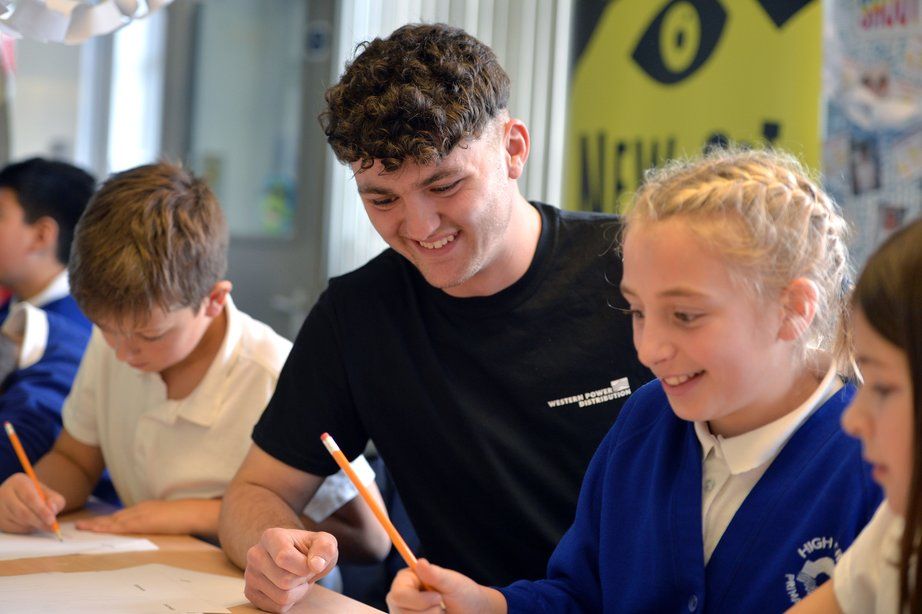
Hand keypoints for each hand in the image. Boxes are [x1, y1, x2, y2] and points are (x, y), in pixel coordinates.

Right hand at [0, 473, 64, 533]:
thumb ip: (55, 500)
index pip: (30, 498)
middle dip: (39, 521)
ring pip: (18, 521)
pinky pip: (14, 528)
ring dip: (34, 525)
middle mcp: (5, 493)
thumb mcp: (47, 492)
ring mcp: (0, 508)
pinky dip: (27, 529)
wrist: (15, 496)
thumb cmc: (34, 494)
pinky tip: (33, 524)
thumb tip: (52, 510)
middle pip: (22, 512)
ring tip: (44, 523)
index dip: (42, 510)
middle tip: (52, 527)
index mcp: (19, 482)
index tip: (52, 520)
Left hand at [75, 499, 214, 534]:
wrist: (194, 512)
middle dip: (96, 521)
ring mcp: (140, 514)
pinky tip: (97, 530)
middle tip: (78, 525)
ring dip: (97, 524)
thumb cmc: (186, 516)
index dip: (106, 520)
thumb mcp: (167, 518)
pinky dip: (107, 527)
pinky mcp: (142, 521)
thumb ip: (156, 521)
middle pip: (114, 516)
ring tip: (81, 527)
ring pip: (113, 520)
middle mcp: (140, 509)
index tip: (93, 523)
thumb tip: (150, 528)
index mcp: (146, 508)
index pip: (121, 515)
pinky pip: (120, 526)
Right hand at [243, 527, 338, 612]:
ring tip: (296, 579)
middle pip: (284, 581)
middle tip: (303, 571)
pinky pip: (277, 608)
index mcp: (270, 536)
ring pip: (281, 597)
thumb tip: (316, 564)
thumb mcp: (325, 542)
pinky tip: (288, 588)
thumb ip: (325, 548)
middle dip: (302, 579)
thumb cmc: (310, 549)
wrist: (297, 558)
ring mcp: (250, 575)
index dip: (304, 566)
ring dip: (298, 592)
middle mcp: (255, 554)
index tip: (311, 562)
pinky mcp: (251, 593)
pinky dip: (290, 602)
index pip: (284, 558)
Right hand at [386, 558, 506, 612]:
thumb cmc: (462, 593)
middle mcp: (400, 598)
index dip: (417, 601)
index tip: (438, 598)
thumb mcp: (451, 583)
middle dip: (427, 612)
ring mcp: (404, 613)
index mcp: (406, 580)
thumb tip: (420, 563)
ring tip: (440, 612)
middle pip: (400, 613)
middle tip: (442, 606)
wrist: (472, 610)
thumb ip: (435, 574)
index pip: (398, 595)